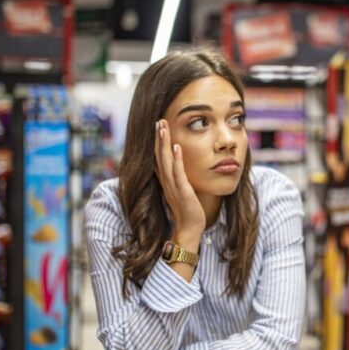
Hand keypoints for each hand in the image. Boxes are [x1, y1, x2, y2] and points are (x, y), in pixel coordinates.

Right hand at [154, 119, 205, 248]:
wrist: (190, 229)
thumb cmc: (189, 210)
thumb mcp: (182, 190)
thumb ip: (179, 178)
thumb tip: (179, 167)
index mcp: (166, 180)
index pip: (159, 157)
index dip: (158, 142)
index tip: (159, 126)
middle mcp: (166, 181)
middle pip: (159, 155)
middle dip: (159, 137)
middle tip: (158, 120)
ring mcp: (173, 186)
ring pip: (166, 161)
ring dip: (164, 143)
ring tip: (163, 127)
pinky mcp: (182, 192)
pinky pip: (178, 173)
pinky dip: (177, 159)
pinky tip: (177, 147)